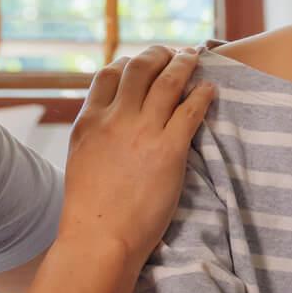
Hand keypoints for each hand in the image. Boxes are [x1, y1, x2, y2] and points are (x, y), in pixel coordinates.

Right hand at [62, 46, 214, 265]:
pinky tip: (210, 89)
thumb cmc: (89, 211)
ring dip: (184, 63)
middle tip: (173, 53)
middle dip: (158, 54)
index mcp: (88, 122)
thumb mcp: (80, 161)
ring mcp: (142, 132)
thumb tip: (108, 125)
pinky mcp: (169, 150)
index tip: (140, 62)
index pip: (108, 74)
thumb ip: (95, 136)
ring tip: (195, 57)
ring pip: (168, 81)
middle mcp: (114, 119)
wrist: (99, 239)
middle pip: (139, 68)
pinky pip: (191, 110)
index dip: (127, 62)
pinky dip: (203, 94)